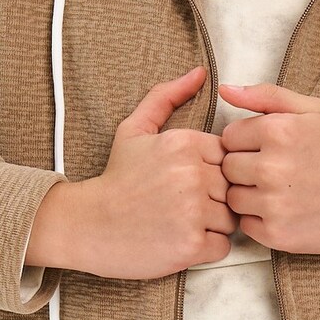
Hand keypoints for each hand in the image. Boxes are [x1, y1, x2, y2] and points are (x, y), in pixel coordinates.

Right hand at [31, 66, 237, 280]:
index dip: (209, 172)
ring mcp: (193, 211)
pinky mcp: (192, 245)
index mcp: (184, 143)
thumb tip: (200, 72)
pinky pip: (223, 245)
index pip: (227, 158)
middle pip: (231, 188)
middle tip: (180, 205)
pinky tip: (180, 240)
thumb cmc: (117, 178)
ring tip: (180, 222)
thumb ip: (166, 97)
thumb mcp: (134, 129)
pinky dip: (206, 248)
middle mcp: (192, 174)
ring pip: (231, 217)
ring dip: (212, 224)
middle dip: (212, 198)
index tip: (184, 182)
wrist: (89, 224)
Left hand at [217, 81, 319, 254]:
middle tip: (277, 171)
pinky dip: (260, 220)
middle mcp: (272, 167)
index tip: (270, 149)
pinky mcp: (277, 234)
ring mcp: (274, 204)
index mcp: (278, 131)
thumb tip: (225, 89)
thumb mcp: (312, 110)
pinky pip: (246, 224)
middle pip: (227, 168)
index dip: (247, 142)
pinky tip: (285, 210)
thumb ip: (266, 96)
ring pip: (232, 197)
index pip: (229, 136)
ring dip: (250, 195)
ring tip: (280, 191)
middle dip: (245, 168)